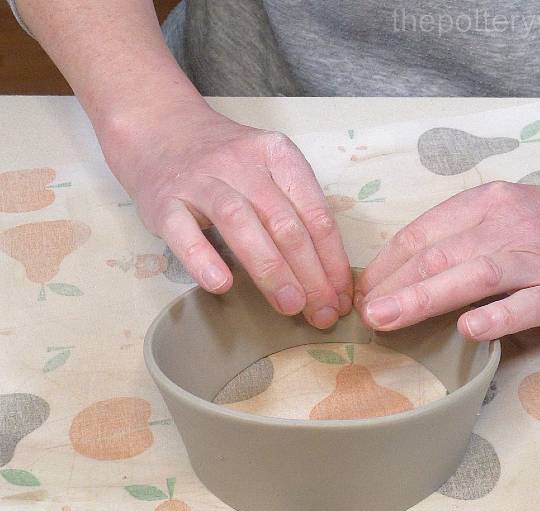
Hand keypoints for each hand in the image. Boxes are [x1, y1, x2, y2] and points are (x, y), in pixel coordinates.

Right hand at [100, 99, 351, 328]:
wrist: (159, 129)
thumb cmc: (227, 164)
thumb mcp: (269, 171)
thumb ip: (297, 214)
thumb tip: (330, 279)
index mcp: (278, 155)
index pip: (316, 214)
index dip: (333, 261)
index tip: (342, 298)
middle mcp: (242, 163)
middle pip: (284, 223)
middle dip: (310, 274)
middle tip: (323, 314)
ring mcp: (200, 180)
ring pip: (241, 223)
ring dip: (270, 269)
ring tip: (290, 306)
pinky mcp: (163, 201)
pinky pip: (183, 231)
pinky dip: (203, 258)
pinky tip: (221, 285)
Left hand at [355, 178, 539, 339]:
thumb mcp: (503, 213)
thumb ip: (459, 235)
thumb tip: (402, 273)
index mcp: (485, 203)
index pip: (422, 232)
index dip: (386, 264)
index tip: (363, 290)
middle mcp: (508, 224)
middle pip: (439, 254)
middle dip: (393, 285)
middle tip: (362, 312)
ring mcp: (538, 257)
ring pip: (473, 275)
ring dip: (423, 298)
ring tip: (386, 320)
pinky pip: (526, 303)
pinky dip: (495, 316)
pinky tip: (467, 330)